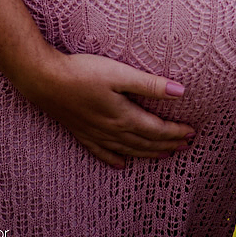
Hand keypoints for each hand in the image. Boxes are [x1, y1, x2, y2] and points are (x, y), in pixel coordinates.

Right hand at [18, 48, 194, 168]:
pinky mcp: (81, 132)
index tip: (191, 132)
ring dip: (147, 153)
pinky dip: (114, 159)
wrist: (43, 80)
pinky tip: (121, 164)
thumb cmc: (82, 72)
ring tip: (163, 156)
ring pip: (127, 150)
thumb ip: (150, 84)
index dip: (175, 132)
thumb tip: (180, 91)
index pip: (157, 130)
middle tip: (184, 146)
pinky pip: (102, 152)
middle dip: (166, 145)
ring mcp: (95, 133)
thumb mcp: (119, 73)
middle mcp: (111, 130)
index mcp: (123, 116)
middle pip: (145, 143)